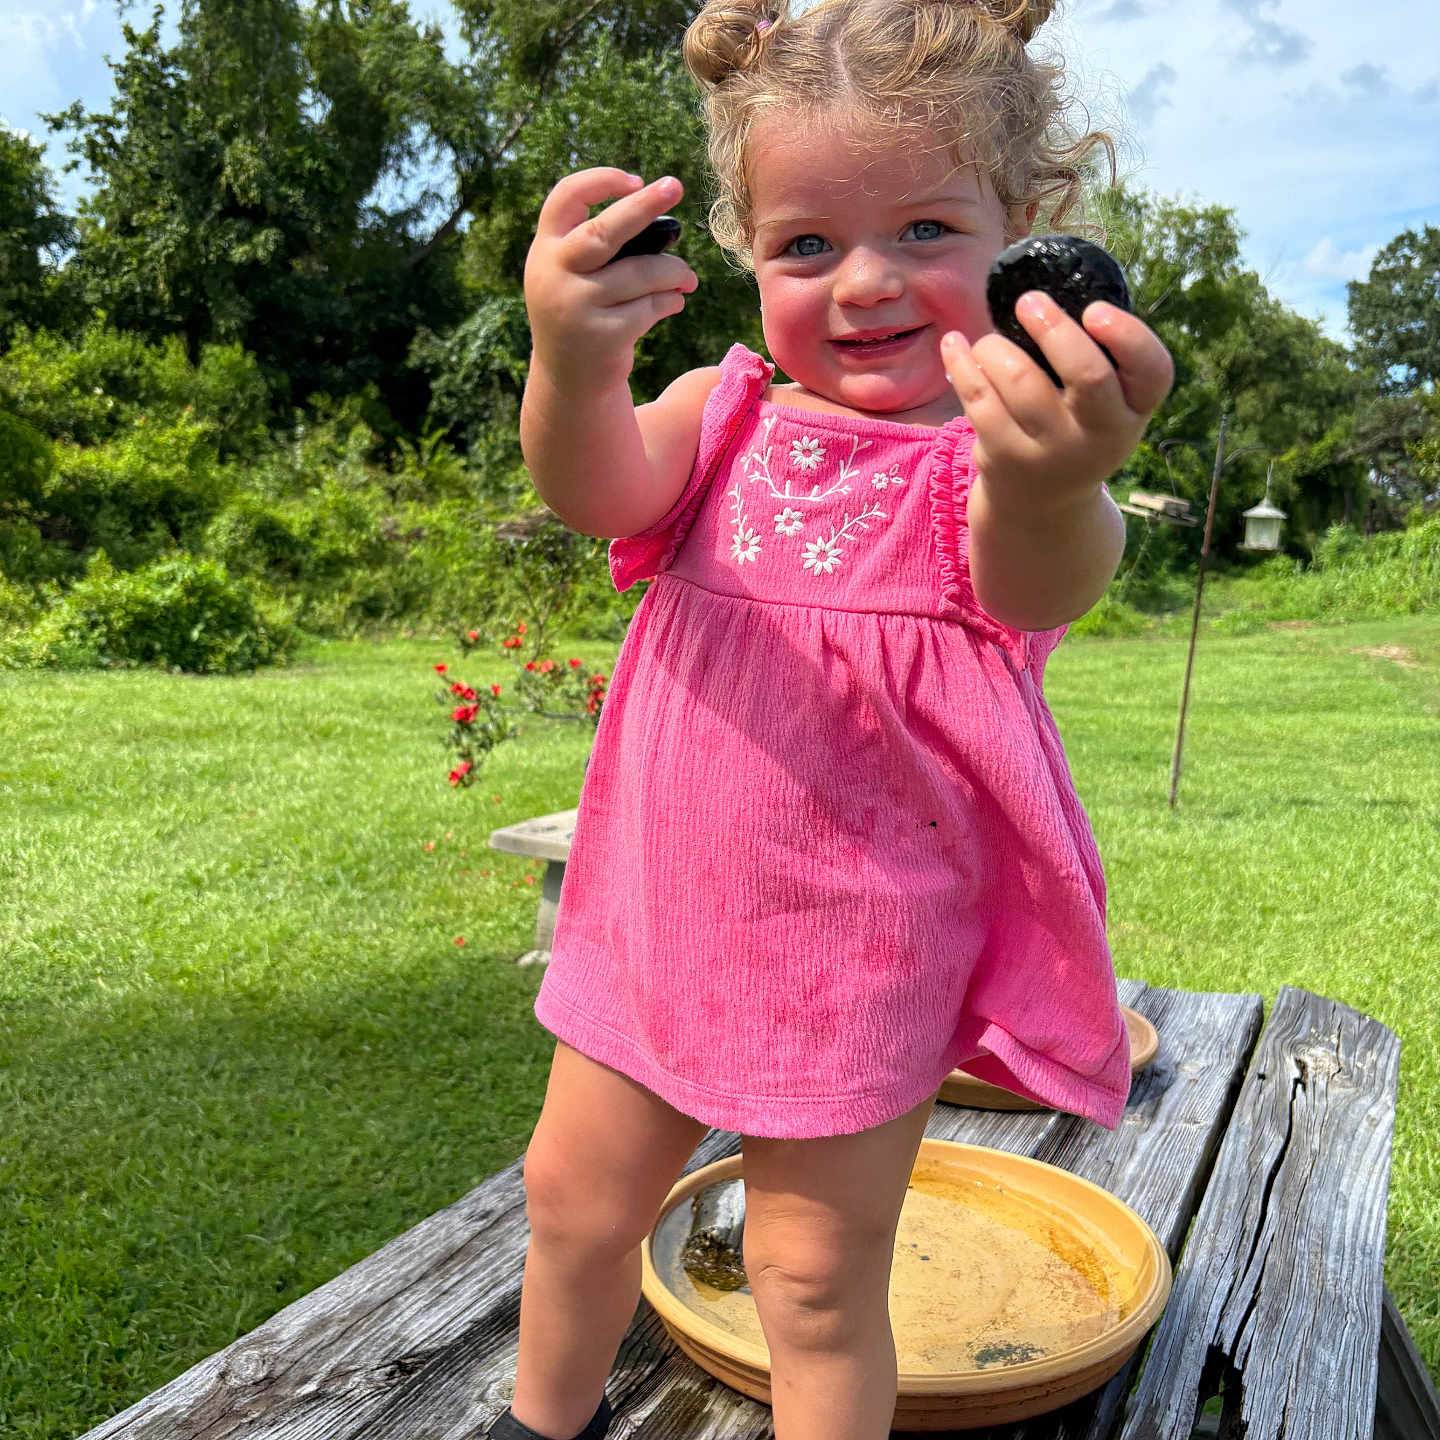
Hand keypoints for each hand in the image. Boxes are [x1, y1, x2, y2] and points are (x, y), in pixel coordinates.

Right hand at [524, 168, 698, 388]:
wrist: (568, 379)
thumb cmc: (580, 310)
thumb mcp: (571, 273)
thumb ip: (597, 245)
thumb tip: (661, 218)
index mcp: (545, 249)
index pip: (565, 198)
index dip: (600, 181)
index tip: (636, 180)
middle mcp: (555, 275)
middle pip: (604, 231)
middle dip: (643, 205)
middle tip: (675, 186)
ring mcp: (577, 308)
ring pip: (641, 273)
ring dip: (674, 272)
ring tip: (688, 278)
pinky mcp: (603, 337)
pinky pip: (650, 308)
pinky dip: (670, 302)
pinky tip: (675, 302)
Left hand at [941, 293, 1173, 519]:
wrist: (1042, 505)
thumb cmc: (1077, 429)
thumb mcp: (1107, 406)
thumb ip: (1099, 361)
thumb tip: (1049, 294)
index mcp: (1134, 412)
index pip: (1153, 371)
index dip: (1127, 335)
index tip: (1093, 310)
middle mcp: (1101, 436)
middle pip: (1088, 374)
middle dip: (1055, 328)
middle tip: (1030, 303)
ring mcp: (1052, 452)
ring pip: (1021, 381)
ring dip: (996, 346)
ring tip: (989, 341)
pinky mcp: (1005, 458)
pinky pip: (978, 400)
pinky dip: (962, 364)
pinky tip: (955, 344)